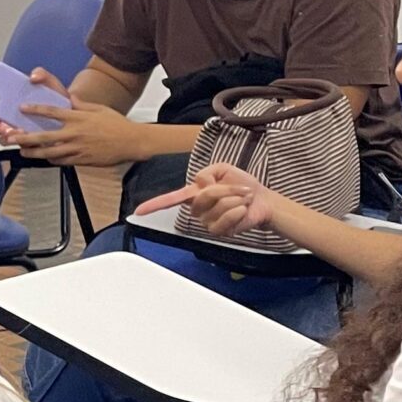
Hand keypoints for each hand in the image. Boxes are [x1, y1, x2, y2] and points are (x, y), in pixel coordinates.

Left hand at [0, 69, 140, 165]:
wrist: (131, 142)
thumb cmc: (116, 124)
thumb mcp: (98, 109)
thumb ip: (81, 105)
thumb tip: (70, 98)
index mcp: (78, 118)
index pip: (52, 112)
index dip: (35, 110)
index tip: (22, 109)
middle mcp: (74, 133)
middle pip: (44, 136)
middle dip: (25, 138)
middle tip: (12, 138)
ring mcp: (77, 148)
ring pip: (49, 152)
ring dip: (33, 152)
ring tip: (23, 151)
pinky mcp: (81, 160)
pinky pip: (62, 161)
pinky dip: (51, 160)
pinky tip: (44, 158)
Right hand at [134, 163, 277, 237]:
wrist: (261, 200)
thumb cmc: (242, 185)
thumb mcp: (222, 169)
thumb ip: (206, 173)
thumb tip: (198, 185)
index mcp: (194, 194)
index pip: (170, 200)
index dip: (154, 205)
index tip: (139, 211)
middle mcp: (197, 210)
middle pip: (203, 196)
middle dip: (224, 189)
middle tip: (239, 188)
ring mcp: (207, 222)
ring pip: (216, 206)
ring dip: (235, 198)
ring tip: (242, 199)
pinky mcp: (219, 232)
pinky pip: (225, 218)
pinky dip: (238, 210)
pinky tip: (242, 210)